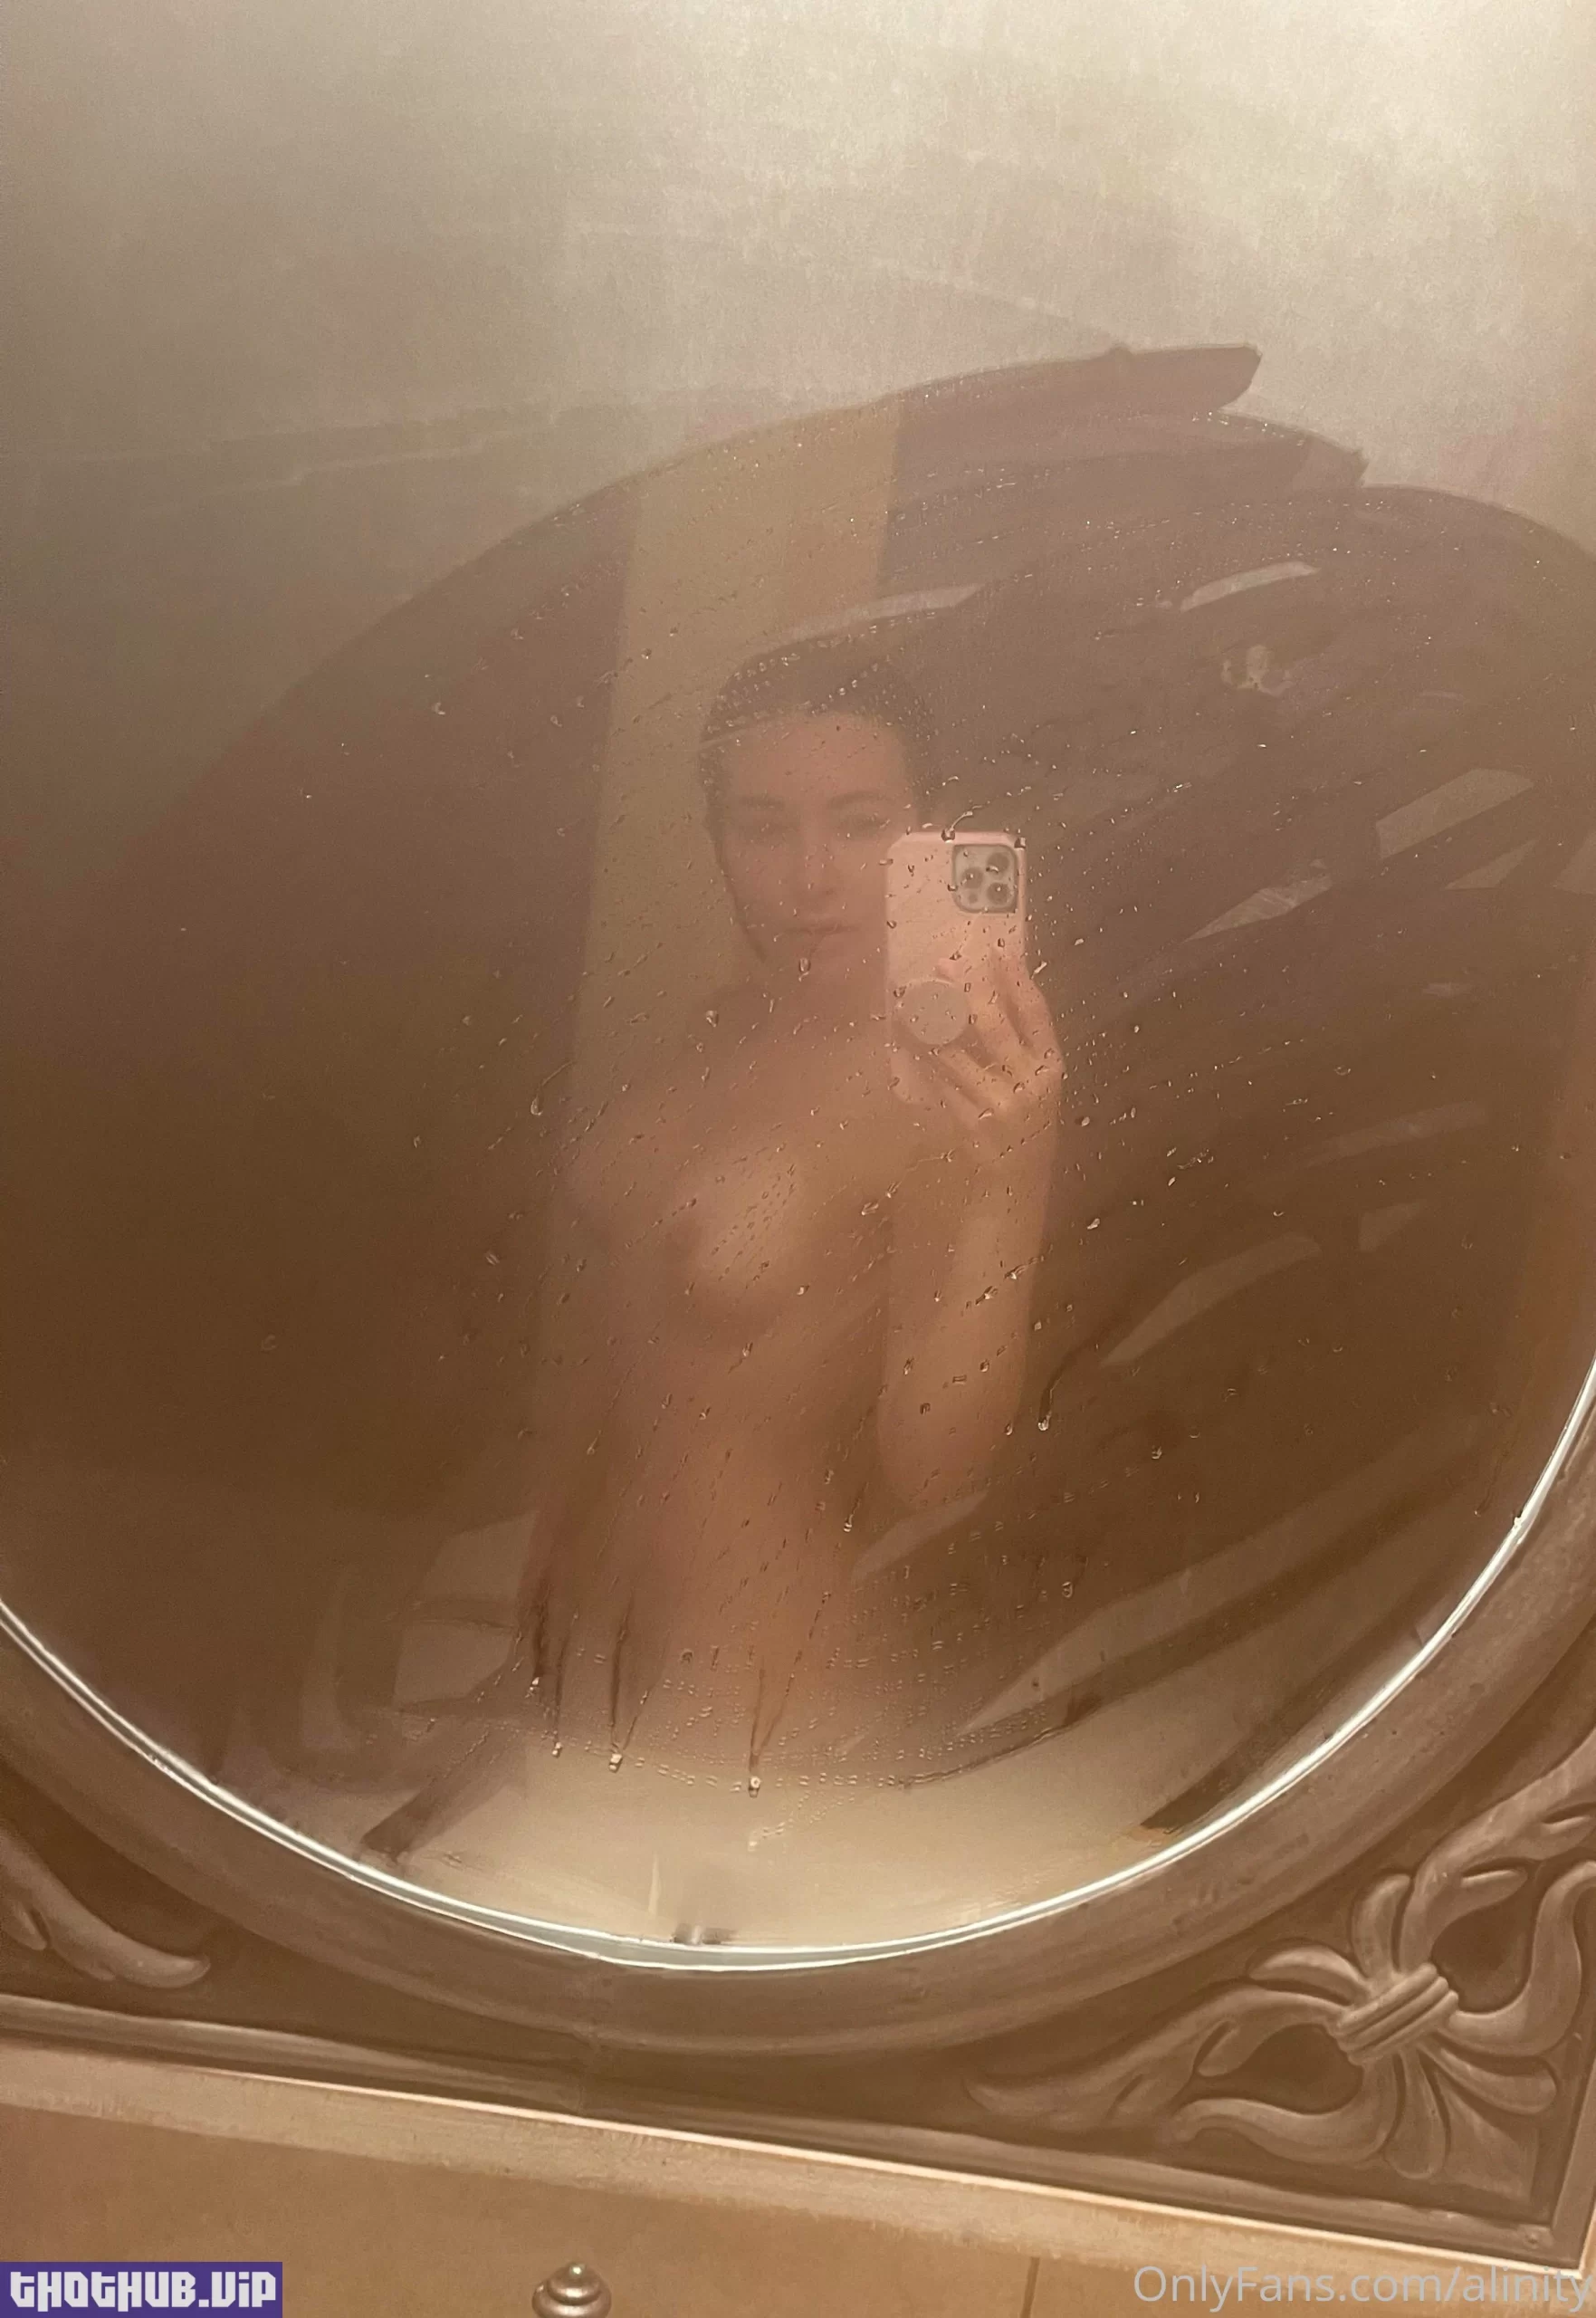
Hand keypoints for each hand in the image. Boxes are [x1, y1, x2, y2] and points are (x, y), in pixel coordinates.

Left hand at [902, 945, 1062, 1181]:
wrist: (1018, 1182)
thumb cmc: (1027, 1123)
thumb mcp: (1037, 1083)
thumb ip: (1021, 1044)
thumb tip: (991, 990)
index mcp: (1051, 1067)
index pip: (1036, 1013)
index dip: (1017, 978)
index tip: (997, 948)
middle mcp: (1029, 1083)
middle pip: (994, 1025)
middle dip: (967, 991)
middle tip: (944, 964)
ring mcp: (999, 1104)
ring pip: (956, 1053)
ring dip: (930, 1023)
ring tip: (911, 998)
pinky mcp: (971, 1122)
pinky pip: (940, 1081)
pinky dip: (923, 1057)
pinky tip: (908, 1039)